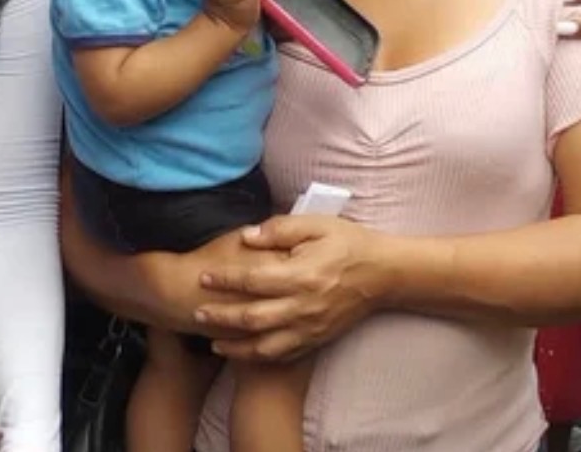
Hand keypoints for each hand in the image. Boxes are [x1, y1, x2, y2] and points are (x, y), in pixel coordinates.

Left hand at [193, 214, 378, 360]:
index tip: (203, 276)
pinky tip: (244, 353)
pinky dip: (260, 357)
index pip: (253, 280)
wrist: (383, 275)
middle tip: (197, 313)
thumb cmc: (348, 243)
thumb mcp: (317, 225)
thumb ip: (280, 229)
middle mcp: (303, 306)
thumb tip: (247, 236)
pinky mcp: (317, 339)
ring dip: (236, 346)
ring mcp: (310, 328)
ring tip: (213, 343)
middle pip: (253, 318)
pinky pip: (284, 354)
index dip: (225, 279)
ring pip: (266, 346)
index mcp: (301, 275)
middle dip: (221, 317)